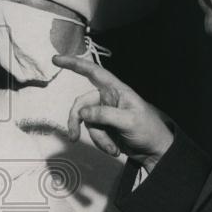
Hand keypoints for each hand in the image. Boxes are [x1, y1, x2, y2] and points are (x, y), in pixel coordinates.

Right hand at [53, 54, 173, 171]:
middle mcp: (108, 98)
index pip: (93, 72)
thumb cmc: (148, 130)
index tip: (56, 59)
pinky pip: (93, 133)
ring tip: (113, 149)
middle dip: (76, 120)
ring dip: (98, 138)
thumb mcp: (128, 121)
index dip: (75, 64)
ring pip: (87, 122)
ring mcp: (104, 113)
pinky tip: (115, 149)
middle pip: (82, 103)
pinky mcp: (104, 127)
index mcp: (116, 90)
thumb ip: (104, 115)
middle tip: (73, 137)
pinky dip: (102, 143)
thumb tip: (82, 113)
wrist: (155, 151)